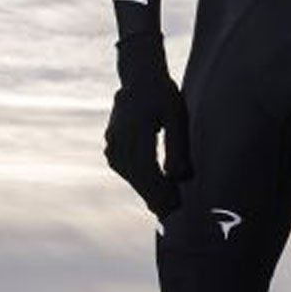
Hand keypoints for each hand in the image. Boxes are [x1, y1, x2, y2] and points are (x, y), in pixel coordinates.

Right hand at [103, 37, 192, 221]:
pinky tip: (151, 191)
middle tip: (172, 215)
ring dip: (146, 191)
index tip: (174, 205)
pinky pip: (125, 168)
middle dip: (155, 196)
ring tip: (163, 207)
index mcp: (136, 128)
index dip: (161, 190)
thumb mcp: (176, 115)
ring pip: (129, 174)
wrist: (139, 76)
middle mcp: (119, 137)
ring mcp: (112, 141)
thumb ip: (177, 145)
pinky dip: (138, 181)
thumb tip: (178, 177)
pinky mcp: (112, 143)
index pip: (147, 168)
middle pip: (137, 175)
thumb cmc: (163, 94)